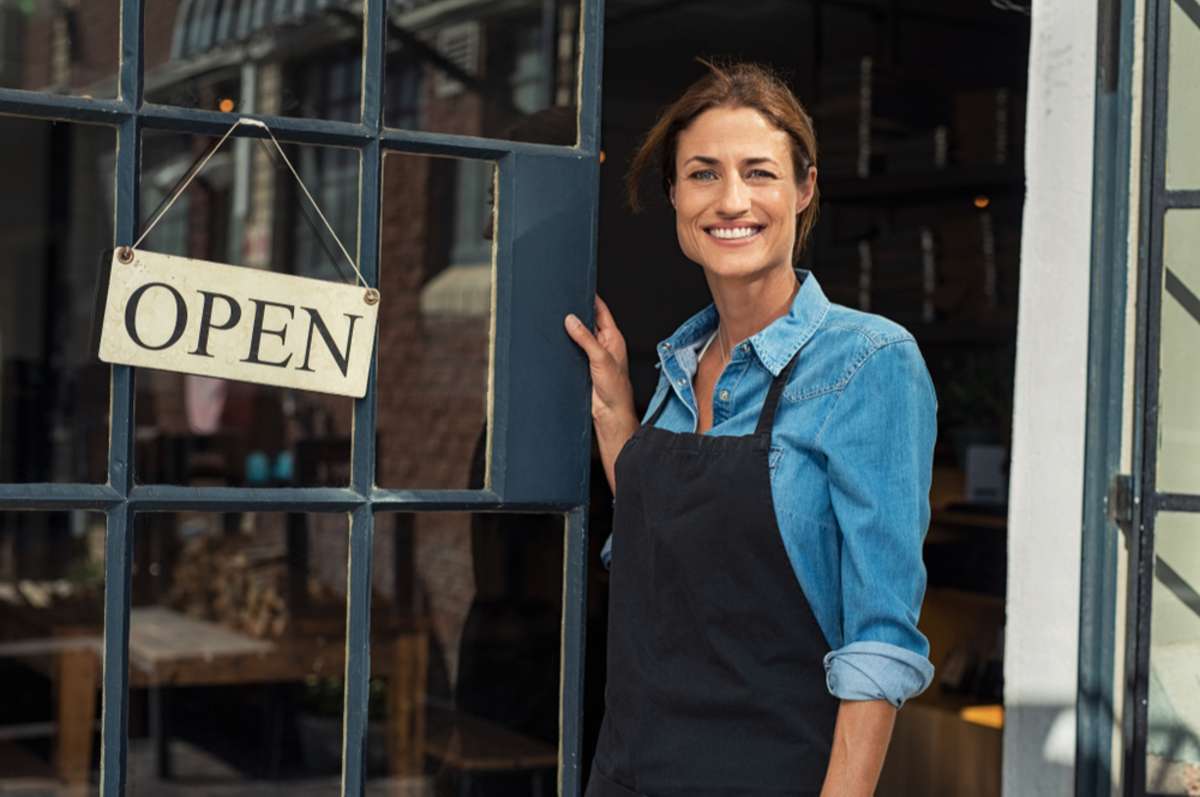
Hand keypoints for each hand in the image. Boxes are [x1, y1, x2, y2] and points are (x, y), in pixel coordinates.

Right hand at [564, 296, 638, 490]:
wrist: (610, 414)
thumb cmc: (615, 389)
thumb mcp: (600, 358)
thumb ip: (586, 338)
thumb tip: (571, 320)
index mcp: (613, 337)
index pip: (601, 311)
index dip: (590, 298)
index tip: (578, 286)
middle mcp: (603, 344)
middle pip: (588, 321)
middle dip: (576, 312)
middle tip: (561, 301)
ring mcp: (592, 355)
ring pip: (578, 336)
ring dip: (569, 330)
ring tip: (554, 318)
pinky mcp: (582, 366)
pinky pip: (572, 350)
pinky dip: (564, 344)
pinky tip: (554, 340)